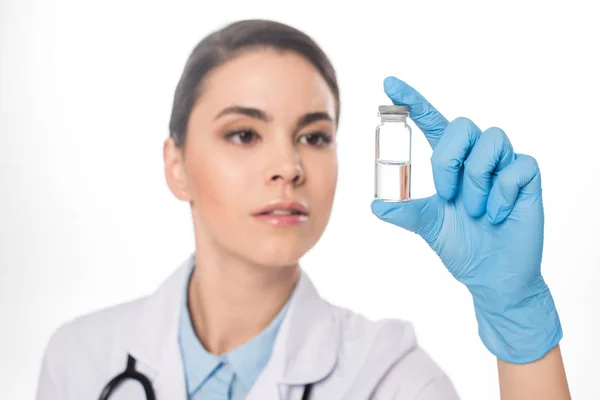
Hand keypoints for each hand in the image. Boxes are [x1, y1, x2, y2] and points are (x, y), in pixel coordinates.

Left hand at [371, 77, 561, 363]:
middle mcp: (476, 155)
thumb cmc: (460, 244)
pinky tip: (498, 215)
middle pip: (463, 124)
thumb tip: (375, 205)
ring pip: (492, 140)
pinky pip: (517, 166)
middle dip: (449, 160)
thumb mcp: (427, 225)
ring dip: (476, 180)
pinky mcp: (528, 178)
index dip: (411, 100)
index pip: (431, 120)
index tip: (388, 83)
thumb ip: (405, 211)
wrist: (490, 275)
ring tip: (476, 210)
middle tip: (448, 195)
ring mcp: (503, 164)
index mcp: (450, 160)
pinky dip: (502, 195)